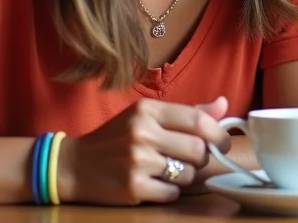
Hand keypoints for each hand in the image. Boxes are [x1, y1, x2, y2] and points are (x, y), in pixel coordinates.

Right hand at [59, 97, 231, 204]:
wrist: (73, 165)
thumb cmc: (116, 138)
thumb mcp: (146, 116)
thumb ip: (186, 112)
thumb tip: (224, 104)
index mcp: (147, 109)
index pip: (198, 120)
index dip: (219, 134)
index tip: (223, 143)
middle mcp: (142, 132)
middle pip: (197, 149)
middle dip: (202, 158)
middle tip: (192, 160)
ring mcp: (136, 161)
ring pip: (188, 174)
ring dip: (185, 176)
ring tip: (167, 171)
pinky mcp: (132, 187)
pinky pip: (172, 193)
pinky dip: (169, 192)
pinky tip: (154, 184)